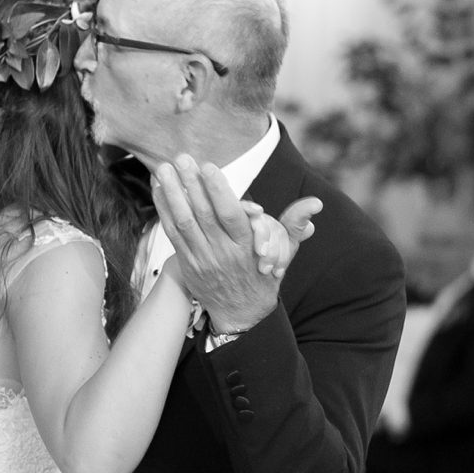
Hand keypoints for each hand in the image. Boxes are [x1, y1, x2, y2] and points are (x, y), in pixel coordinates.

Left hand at [152, 153, 320, 333]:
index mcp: (246, 246)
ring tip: (165, 168)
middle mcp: (222, 252)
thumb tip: (315, 203)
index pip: (231, 215)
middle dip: (191, 184)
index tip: (209, 166)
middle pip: (204, 215)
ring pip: (184, 223)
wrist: (242, 314)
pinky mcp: (187, 262)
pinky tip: (158, 189)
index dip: (218, 190)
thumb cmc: (263, 277)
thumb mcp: (284, 253)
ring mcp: (202, 258)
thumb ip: (295, 224)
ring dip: (173, 194)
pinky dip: (164, 210)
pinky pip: (173, 233)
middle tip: (182, 158)